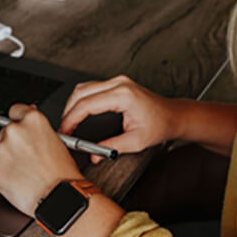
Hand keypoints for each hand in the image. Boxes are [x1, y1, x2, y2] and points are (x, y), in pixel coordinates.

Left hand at [0, 104, 83, 217]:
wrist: (58, 197)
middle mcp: (15, 131)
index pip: (15, 110)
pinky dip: (4, 175)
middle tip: (28, 158)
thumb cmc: (63, 174)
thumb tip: (28, 118)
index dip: (19, 120)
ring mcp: (2, 150)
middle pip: (6, 132)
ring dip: (8, 159)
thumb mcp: (59, 142)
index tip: (20, 128)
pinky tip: (19, 181)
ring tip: (26, 172)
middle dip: (14, 144)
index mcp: (33, 121)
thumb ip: (39, 128)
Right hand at [60, 75, 176, 163]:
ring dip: (72, 104)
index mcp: (123, 95)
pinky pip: (91, 88)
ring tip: (68, 123)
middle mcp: (119, 84)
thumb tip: (94, 155)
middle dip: (68, 112)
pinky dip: (81, 100)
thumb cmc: (160, 125)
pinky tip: (78, 112)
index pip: (86, 104)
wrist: (173, 116)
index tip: (65, 131)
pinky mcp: (116, 83)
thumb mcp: (135, 142)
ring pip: (83, 88)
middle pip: (80, 93)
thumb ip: (112, 148)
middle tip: (63, 129)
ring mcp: (117, 81)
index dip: (71, 119)